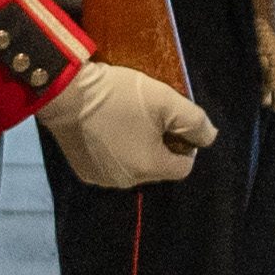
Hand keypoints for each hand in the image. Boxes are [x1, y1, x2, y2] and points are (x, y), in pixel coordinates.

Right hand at [38, 61, 213, 190]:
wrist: (66, 93)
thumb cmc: (119, 96)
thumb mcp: (165, 100)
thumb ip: (194, 121)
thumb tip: (209, 138)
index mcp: (150, 167)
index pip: (183, 167)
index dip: (185, 145)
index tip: (173, 123)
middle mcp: (128, 181)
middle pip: (158, 168)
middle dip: (160, 146)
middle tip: (150, 118)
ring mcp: (103, 179)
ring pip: (134, 167)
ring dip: (137, 150)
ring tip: (127, 122)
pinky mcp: (84, 171)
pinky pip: (110, 165)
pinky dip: (114, 152)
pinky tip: (107, 130)